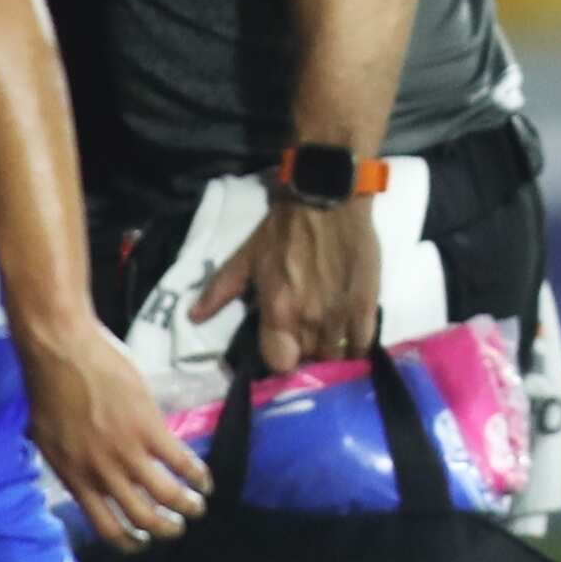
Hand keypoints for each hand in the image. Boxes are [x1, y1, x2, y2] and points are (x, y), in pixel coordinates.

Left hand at [15, 317, 211, 550]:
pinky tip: (204, 477)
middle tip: (176, 526)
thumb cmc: (49, 385)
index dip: (130, 542)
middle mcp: (102, 473)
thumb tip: (75, 469)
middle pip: (142, 518)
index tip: (143, 542)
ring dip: (187, 507)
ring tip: (196, 506)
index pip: (107, 528)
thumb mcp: (47, 438)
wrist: (60, 349)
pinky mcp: (148, 427)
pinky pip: (181, 461)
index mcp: (75, 478)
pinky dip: (197, 474)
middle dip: (165, 529)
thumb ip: (67, 461)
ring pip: (166, 496)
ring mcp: (126, 451)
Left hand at [189, 197, 380, 374]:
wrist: (327, 198)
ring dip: (329, 349)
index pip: (280, 363)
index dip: (280, 359)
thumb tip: (193, 317)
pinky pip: (362, 344)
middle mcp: (310, 319)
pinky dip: (356, 345)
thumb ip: (220, 291)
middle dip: (304, 352)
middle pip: (308, 359)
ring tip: (326, 335)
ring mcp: (341, 314)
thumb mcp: (246, 257)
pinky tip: (350, 335)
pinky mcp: (367, 305)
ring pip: (336, 355)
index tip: (281, 348)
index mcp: (279, 310)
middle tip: (303, 336)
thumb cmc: (283, 228)